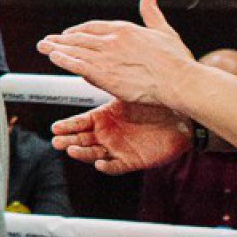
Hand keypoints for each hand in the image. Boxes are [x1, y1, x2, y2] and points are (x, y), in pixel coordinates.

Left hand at [37, 0, 194, 107]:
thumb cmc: (176, 60)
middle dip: (61, 39)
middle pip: (80, 37)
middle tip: (47, 40)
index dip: (79, 30)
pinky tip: (54, 58)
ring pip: (75, 50)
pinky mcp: (104, 74)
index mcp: (124, 30)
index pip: (94, 27)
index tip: (69, 33)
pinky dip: (64, 60)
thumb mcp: (164, 31)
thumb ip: (151, 13)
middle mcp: (112, 41)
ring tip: (42, 47)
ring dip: (57, 48)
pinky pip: (78, 65)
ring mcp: (106, 57)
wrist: (179, 80)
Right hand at [50, 99, 189, 175]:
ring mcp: (119, 148)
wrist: (181, 118)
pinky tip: (100, 163)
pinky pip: (116, 166)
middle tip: (57, 142)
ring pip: (95, 154)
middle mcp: (108, 134)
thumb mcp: (127, 93)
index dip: (67, 126)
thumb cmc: (154, 104)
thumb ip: (107, 85)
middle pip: (83, 140)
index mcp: (104, 118)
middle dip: (69, 141)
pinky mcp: (132, 160)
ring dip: (83, 154)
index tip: (55, 128)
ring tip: (72, 150)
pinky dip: (107, 167)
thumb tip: (88, 69)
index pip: (80, 123)